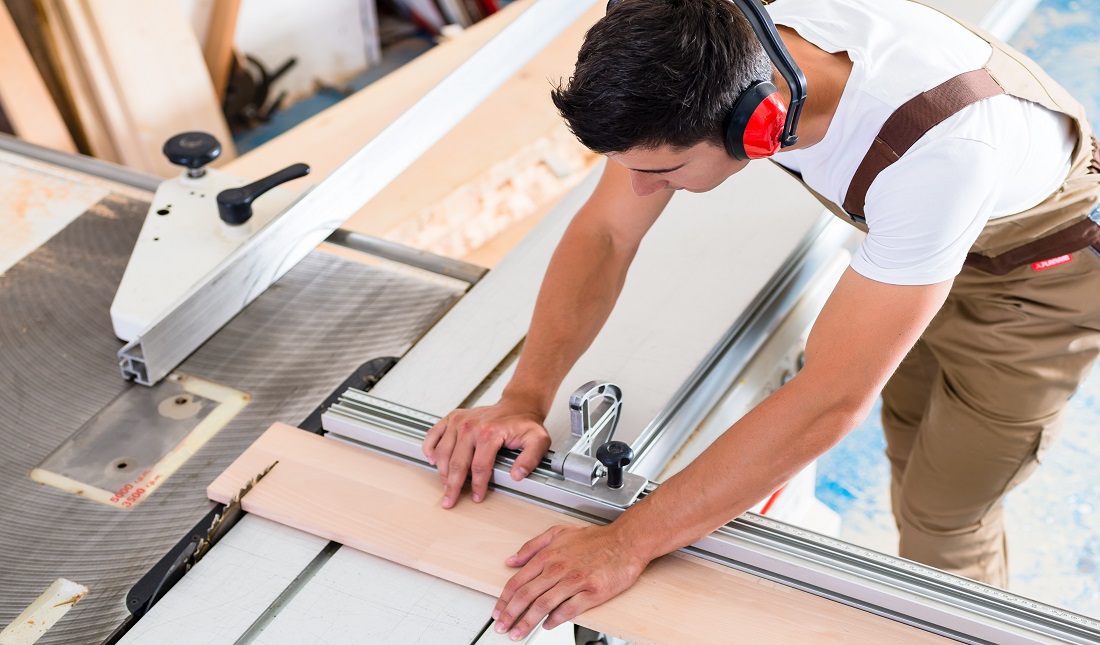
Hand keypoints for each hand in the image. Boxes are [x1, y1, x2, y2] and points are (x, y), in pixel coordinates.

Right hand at [423, 399, 550, 507]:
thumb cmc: (525, 423)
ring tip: (445, 486)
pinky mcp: (452, 418)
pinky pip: (433, 434)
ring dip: (442, 472)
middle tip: (450, 501)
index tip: (477, 497)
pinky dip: (429, 448)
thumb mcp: (538, 440)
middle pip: (456, 463)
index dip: (477, 485)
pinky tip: (431, 461)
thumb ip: (531, 459)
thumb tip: (517, 475)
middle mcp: (471, 426)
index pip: (478, 467)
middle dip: (452, 485)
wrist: (518, 405)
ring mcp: (459, 421)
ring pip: (442, 453)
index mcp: (489, 433)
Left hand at [491, 524, 648, 639]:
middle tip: (501, 627)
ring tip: (518, 633)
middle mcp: (558, 568)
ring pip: (543, 605)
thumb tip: (512, 560)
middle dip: (510, 615)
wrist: (625, 542)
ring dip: (527, 622)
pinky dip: (554, 620)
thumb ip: (533, 546)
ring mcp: (574, 581)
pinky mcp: (591, 593)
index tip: (498, 611)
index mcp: (548, 556)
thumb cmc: (596, 539)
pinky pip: (568, 610)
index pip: (518, 581)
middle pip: (526, 595)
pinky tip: (547, 625)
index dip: (504, 600)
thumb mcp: (559, 533)